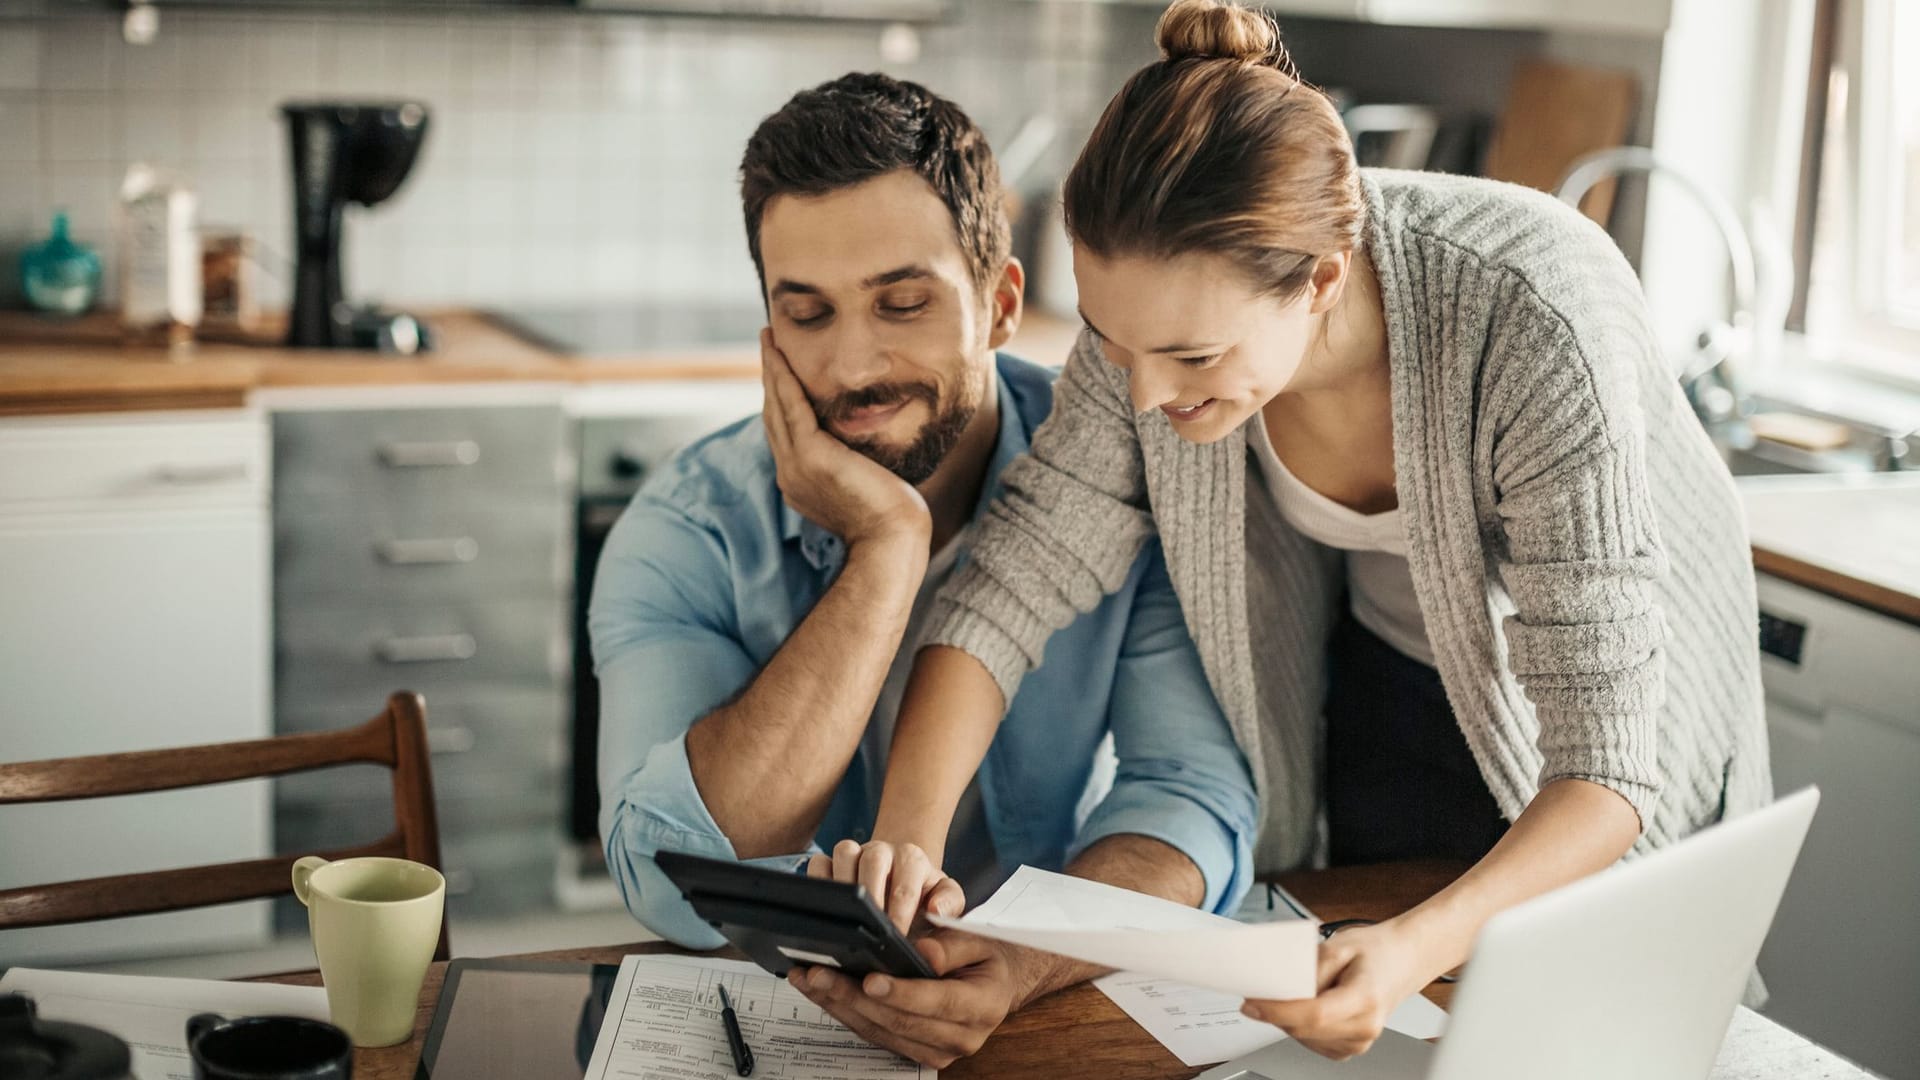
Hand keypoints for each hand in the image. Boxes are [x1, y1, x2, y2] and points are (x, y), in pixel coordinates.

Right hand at [761, 329, 930, 550]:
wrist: (892, 540)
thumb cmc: (891, 519)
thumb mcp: (864, 485)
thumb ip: (853, 464)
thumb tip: (864, 450)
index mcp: (800, 481)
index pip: (784, 431)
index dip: (779, 398)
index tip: (780, 372)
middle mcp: (790, 472)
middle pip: (773, 414)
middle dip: (769, 377)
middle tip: (767, 343)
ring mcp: (796, 465)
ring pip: (776, 406)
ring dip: (771, 369)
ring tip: (768, 339)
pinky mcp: (811, 455)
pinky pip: (791, 406)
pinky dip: (782, 377)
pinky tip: (779, 354)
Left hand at [786, 929, 1029, 1069]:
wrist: (996, 984)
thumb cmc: (986, 957)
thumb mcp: (979, 940)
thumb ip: (952, 945)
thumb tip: (922, 952)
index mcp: (982, 1006)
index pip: (936, 1001)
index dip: (901, 992)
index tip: (869, 978)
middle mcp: (960, 1037)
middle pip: (899, 1021)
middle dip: (854, 997)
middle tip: (820, 973)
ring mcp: (937, 1052)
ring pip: (880, 1032)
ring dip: (840, 1006)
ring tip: (810, 979)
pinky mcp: (916, 1054)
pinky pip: (876, 1036)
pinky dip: (846, 1013)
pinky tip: (822, 993)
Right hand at [809, 838, 965, 934]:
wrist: (904, 877)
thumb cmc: (923, 894)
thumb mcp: (947, 898)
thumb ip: (950, 904)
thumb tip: (937, 910)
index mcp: (912, 859)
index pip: (906, 884)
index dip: (900, 913)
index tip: (896, 937)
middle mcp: (882, 851)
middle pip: (873, 861)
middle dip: (871, 897)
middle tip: (870, 929)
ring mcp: (855, 853)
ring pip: (843, 853)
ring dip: (843, 885)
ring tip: (845, 918)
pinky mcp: (832, 861)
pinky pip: (818, 863)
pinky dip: (818, 882)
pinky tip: (822, 909)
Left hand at [1238, 920, 1438, 1059]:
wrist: (1402, 961)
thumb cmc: (1375, 951)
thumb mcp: (1338, 946)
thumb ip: (1307, 969)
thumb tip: (1278, 987)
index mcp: (1366, 1000)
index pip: (1314, 1015)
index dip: (1278, 1011)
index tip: (1252, 1003)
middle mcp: (1364, 1028)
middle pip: (1304, 1029)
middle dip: (1275, 1012)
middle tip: (1259, 990)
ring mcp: (1358, 1043)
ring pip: (1303, 1038)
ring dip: (1287, 1018)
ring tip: (1295, 991)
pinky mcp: (1349, 1048)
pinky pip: (1311, 1041)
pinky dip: (1299, 1025)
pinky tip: (1305, 1005)